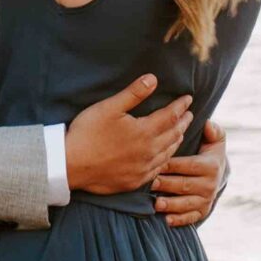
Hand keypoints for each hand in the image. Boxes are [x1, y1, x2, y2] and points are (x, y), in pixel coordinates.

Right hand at [65, 76, 192, 195]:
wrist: (71, 166)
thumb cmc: (88, 133)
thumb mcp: (109, 107)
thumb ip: (134, 93)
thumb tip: (153, 79)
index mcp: (145, 132)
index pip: (170, 116)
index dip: (181, 106)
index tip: (188, 99)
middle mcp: (149, 152)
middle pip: (174, 135)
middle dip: (183, 122)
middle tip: (190, 114)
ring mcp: (142, 169)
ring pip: (168, 153)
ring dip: (177, 141)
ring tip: (181, 132)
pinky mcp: (134, 181)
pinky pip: (157, 170)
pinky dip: (165, 160)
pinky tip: (164, 158)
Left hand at [153, 119, 228, 228]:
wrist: (218, 174)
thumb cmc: (209, 153)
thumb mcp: (215, 140)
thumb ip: (213, 131)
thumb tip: (208, 124)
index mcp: (211, 166)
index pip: (189, 165)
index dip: (172, 165)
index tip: (155, 163)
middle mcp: (210, 185)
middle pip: (185, 185)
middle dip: (167, 185)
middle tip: (150, 183)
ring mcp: (206, 200)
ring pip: (187, 203)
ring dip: (171, 205)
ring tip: (156, 204)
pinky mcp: (202, 211)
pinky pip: (191, 217)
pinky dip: (179, 220)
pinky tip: (167, 220)